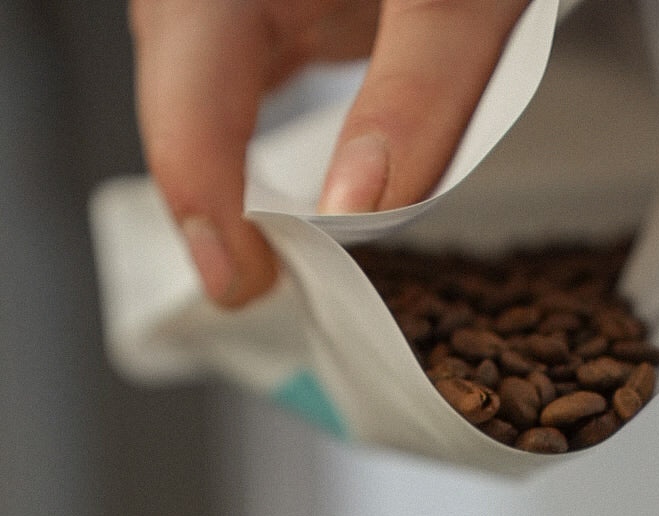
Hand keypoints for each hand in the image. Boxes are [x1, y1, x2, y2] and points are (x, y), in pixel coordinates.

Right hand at [129, 0, 528, 307]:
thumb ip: (418, 92)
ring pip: (211, 98)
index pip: (187, 102)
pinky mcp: (280, 2)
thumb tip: (358, 208)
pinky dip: (269, 150)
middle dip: (215, 201)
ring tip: (276, 263)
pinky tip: (302, 205)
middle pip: (184, 103)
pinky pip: (248, 82)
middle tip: (263, 287)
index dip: (207, 207)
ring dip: (238, 181)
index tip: (249, 284)